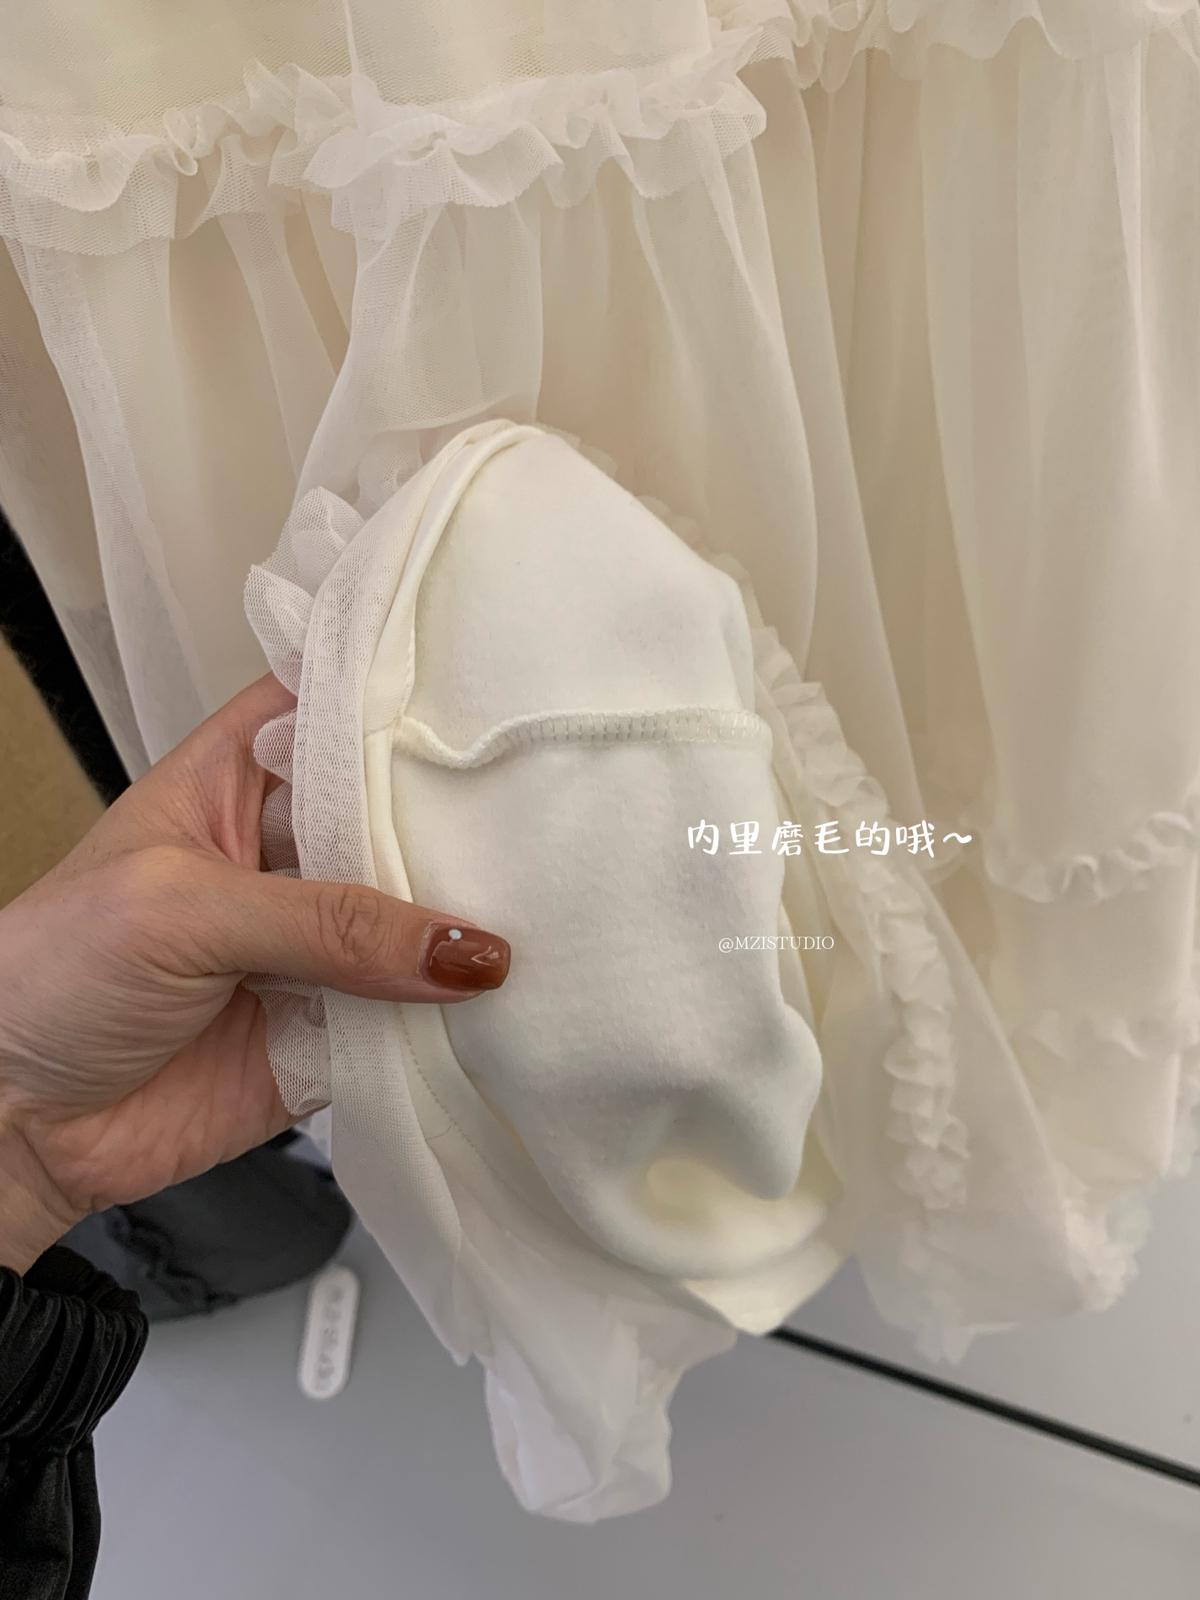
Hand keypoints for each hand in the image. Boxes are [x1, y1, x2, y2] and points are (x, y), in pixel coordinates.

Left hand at [0, 674, 510, 1271]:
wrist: (13, 1126)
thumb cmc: (52, 976)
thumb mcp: (181, 911)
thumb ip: (326, 922)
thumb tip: (465, 950)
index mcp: (236, 779)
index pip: (334, 707)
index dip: (407, 694)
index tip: (499, 688)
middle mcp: (287, 854)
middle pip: (397, 816)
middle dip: (464, 819)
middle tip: (554, 817)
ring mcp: (315, 945)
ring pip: (417, 920)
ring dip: (471, 923)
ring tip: (561, 908)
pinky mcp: (335, 1031)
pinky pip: (416, 1018)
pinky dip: (460, 1016)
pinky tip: (519, 999)